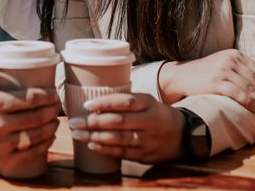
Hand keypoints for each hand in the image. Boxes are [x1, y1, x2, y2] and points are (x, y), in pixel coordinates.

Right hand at [0, 51, 59, 174]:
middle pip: (34, 118)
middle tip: (58, 105)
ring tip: (56, 119)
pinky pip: (28, 154)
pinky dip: (43, 145)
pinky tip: (49, 137)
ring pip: (34, 136)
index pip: (27, 100)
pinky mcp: (2, 161)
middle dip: (51, 111)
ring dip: (50, 127)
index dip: (45, 96)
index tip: (54, 93)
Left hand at [69, 93, 184, 163]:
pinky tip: (92, 146)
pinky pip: (123, 153)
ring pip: (118, 139)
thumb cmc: (155, 113)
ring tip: (77, 135)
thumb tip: (94, 99)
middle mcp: (149, 121)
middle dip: (92, 122)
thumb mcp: (147, 100)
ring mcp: (148, 140)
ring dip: (95, 137)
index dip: (105, 103)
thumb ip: (126, 100)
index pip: (125, 101)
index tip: (86, 105)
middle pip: (118, 122)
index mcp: (148, 103)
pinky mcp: (146, 155)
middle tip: (73, 122)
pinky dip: (106, 149)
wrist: (182, 135)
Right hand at [158, 50, 254, 116]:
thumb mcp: (227, 63)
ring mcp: (223, 70)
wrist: (182, 76)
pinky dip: (251, 103)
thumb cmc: (205, 72)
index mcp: (234, 54)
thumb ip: (248, 63)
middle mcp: (230, 59)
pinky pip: (239, 94)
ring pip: (250, 88)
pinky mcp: (216, 81)